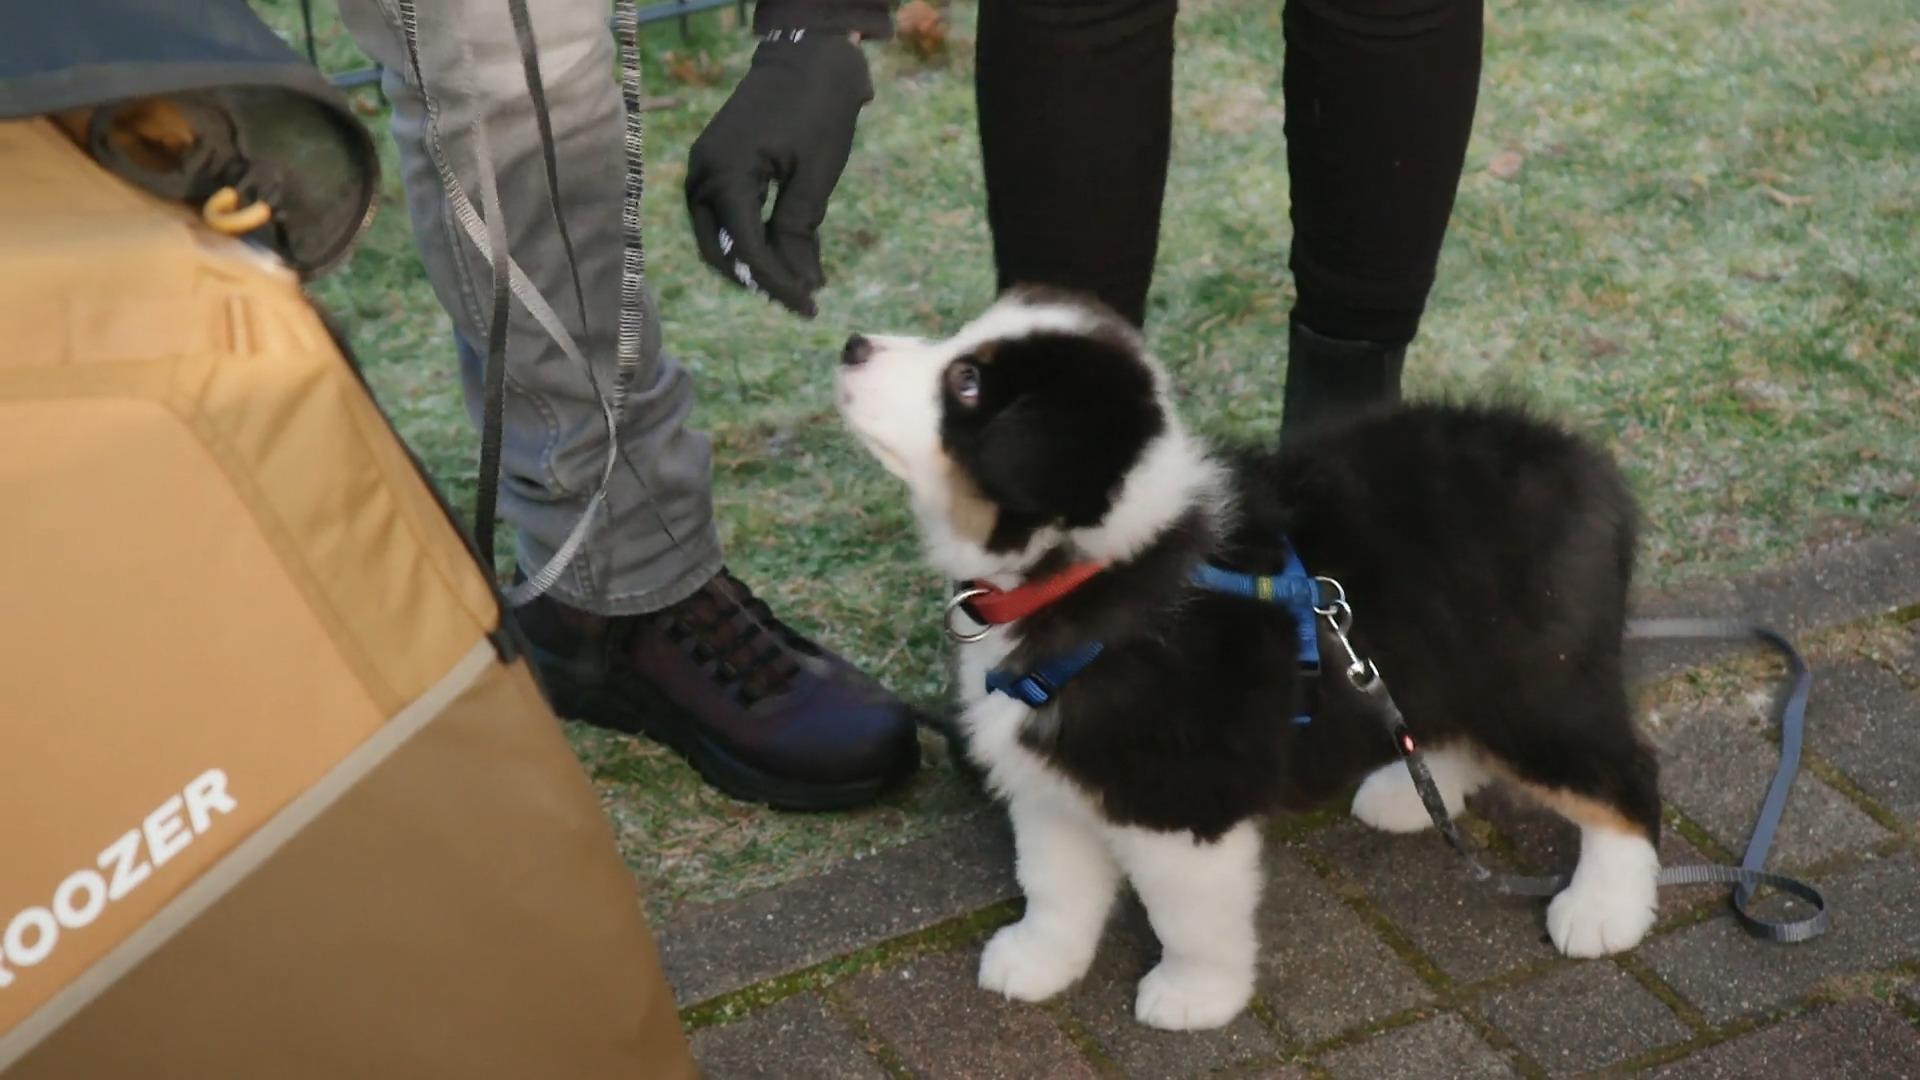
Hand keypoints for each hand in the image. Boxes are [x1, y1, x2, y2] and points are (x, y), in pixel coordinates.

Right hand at [686, 30, 871, 317]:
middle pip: (720, 251)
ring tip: (792, 282)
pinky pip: (723, 215)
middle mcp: (702, 175)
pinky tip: (782, 253)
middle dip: (758, 279)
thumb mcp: (815, 177)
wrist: (809, 58)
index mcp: (725, 175)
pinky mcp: (714, 165)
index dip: (777, 283)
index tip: (809, 306)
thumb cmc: (818, 111)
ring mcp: (703, 169)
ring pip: (717, 236)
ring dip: (751, 262)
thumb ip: (799, 231)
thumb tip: (802, 284)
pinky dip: (749, 237)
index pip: (747, 249)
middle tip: (798, 300)